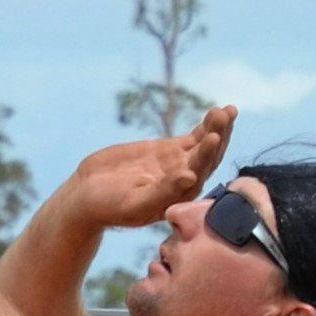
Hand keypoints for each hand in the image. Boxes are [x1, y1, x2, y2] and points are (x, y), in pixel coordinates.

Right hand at [71, 103, 236, 230]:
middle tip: (224, 114)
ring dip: (217, 128)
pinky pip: (193, 138)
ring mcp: (178, 165)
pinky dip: (205, 126)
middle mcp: (184, 182)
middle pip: (208, 157)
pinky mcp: (169, 151)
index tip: (213, 136)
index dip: (207, 155)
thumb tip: (190, 177)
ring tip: (227, 110)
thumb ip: (163, 191)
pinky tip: (216, 113)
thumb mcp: (134, 202)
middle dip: (219, 136)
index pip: (199, 174)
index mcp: (179, 198)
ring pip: (204, 145)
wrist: (88, 195)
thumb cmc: (108, 206)